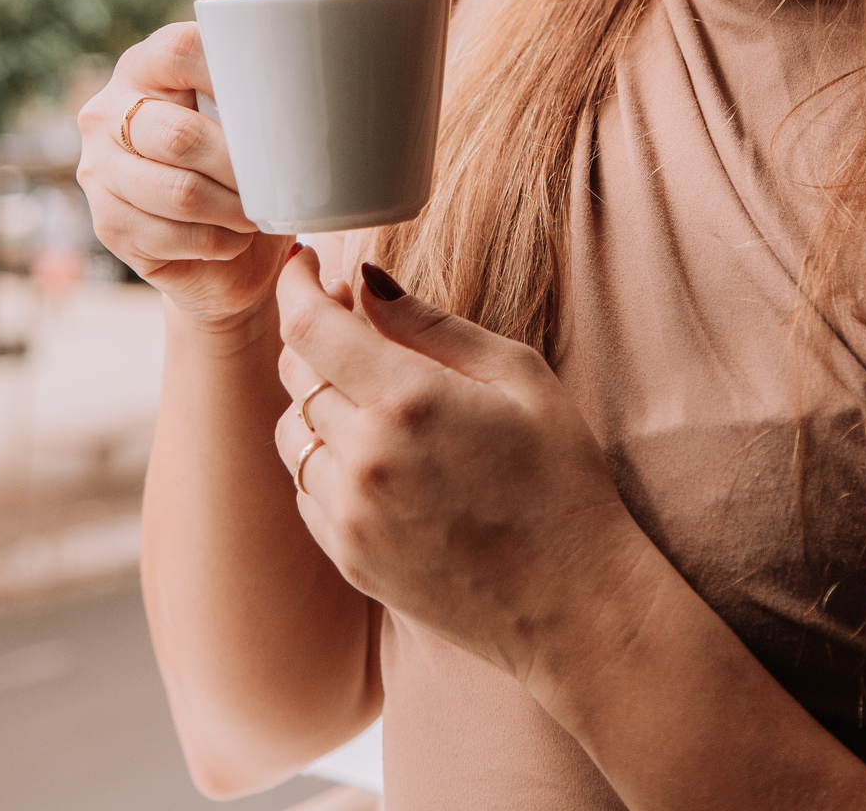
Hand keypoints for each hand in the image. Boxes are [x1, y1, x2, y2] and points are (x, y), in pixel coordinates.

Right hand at [77, 0, 289, 330]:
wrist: (225, 245)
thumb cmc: (243, 153)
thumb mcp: (253, 91)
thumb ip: (245, 28)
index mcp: (144, 63)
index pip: (180, 50)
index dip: (229, 74)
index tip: (271, 104)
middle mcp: (108, 110)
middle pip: (181, 135)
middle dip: (241, 164)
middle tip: (278, 178)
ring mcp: (98, 169)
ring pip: (178, 192)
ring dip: (233, 208)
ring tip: (259, 210)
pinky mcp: (106, 224)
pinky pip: (170, 236)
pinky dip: (216, 241)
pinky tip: (233, 237)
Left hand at [273, 248, 641, 687]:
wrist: (573, 602)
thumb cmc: (559, 477)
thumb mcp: (517, 376)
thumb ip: (431, 325)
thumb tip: (364, 280)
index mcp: (409, 401)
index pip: (310, 327)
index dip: (294, 284)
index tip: (302, 262)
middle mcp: (365, 459)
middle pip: (296, 374)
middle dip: (313, 335)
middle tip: (347, 318)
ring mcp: (351, 516)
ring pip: (292, 433)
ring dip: (314, 400)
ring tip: (364, 390)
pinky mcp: (348, 559)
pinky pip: (305, 489)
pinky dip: (323, 458)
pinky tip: (372, 452)